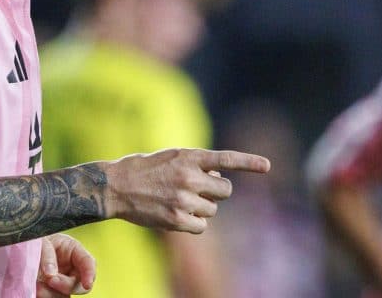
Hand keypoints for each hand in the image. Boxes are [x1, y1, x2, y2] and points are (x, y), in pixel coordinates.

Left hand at [36, 233, 95, 296]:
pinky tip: (35, 290)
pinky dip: (45, 295)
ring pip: (65, 294)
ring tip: (37, 287)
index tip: (87, 283)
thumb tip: (51, 274)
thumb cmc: (35, 239)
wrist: (21, 248)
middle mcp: (71, 268)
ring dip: (52, 293)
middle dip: (66, 285)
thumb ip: (48, 255)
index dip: (90, 273)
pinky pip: (53, 297)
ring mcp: (62, 281)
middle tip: (50, 280)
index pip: (88, 262)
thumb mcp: (42, 241)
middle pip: (79, 284)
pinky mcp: (52, 291)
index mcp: (74, 251)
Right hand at [104, 148, 269, 232]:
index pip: (225, 159)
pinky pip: (201, 226)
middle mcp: (188, 176)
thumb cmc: (141, 169)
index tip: (267, 166)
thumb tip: (216, 180)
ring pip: (212, 210)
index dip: (248, 163)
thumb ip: (194, 164)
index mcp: (188, 156)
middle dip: (216, 192)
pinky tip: (177, 215)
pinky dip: (193, 223)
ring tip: (179, 201)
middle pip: (224, 190)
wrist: (114, 186)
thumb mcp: (170, 157)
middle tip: (199, 191)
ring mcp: (183, 198)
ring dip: (202, 208)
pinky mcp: (176, 218)